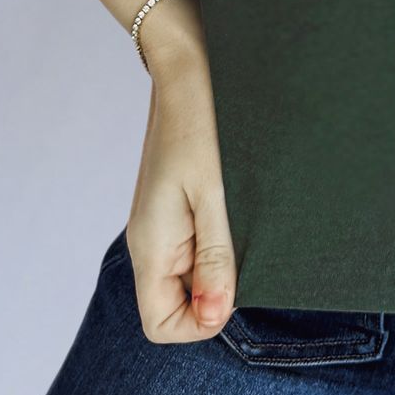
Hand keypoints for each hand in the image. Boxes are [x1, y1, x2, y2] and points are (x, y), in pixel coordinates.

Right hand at [125, 20, 235, 340]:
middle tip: (244, 253)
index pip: (160, 324)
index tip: (232, 288)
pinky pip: (192, 245)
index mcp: (152, 247)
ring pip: (187, 275)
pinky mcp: (172, 204)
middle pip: (175, 303)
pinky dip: (216, 242)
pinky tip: (236, 213)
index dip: (200, 323)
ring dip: (219, 266)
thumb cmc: (201, 128)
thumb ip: (215, 259)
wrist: (187, 70)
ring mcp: (160, 223)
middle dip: (213, 294)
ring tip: (242, 228)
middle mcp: (150, 242)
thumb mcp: (215, 197)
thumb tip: (214, 317)